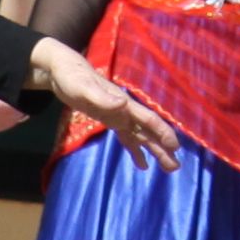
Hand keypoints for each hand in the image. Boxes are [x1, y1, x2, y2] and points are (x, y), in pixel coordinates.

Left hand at [33, 39, 180, 168]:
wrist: (63, 71)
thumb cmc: (73, 77)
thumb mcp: (84, 88)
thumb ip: (103, 97)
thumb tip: (123, 104)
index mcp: (123, 103)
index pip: (148, 119)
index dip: (162, 132)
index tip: (175, 147)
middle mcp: (125, 111)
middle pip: (148, 131)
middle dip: (163, 147)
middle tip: (176, 166)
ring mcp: (119, 116)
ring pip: (141, 137)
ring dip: (154, 151)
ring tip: (169, 167)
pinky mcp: (110, 120)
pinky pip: (127, 138)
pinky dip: (136, 151)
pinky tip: (142, 164)